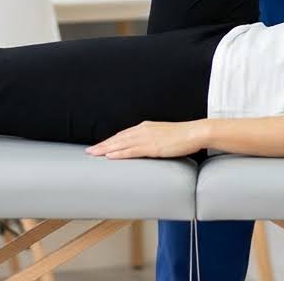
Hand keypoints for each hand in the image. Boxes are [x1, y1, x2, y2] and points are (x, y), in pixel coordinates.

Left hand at [86, 120, 207, 158]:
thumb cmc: (182, 136)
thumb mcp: (163, 136)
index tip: (99, 146)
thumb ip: (153, 140)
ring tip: (93, 154)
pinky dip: (119, 153)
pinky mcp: (152, 147)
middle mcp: (143, 130)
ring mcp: (146, 138)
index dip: (109, 141)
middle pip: (118, 139)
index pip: (123, 135)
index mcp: (145, 127)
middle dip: (102, 145)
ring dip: (105, 149)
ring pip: (121, 144)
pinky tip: (110, 156)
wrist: (194, 132)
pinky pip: (132, 151)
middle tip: (89, 152)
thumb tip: (146, 148)